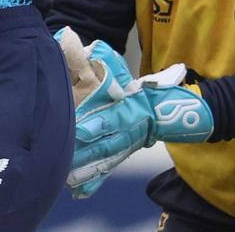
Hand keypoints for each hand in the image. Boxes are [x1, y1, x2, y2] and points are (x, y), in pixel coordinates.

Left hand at [62, 37, 213, 198]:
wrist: (171, 111)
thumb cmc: (143, 90)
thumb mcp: (123, 73)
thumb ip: (100, 59)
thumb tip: (76, 41)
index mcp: (129, 110)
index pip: (111, 119)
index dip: (94, 126)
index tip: (77, 132)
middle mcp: (128, 131)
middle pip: (105, 145)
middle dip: (84, 154)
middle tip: (63, 160)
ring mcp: (126, 145)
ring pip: (104, 160)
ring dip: (86, 170)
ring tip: (66, 178)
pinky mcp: (122, 155)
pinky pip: (106, 169)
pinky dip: (93, 182)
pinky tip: (78, 193)